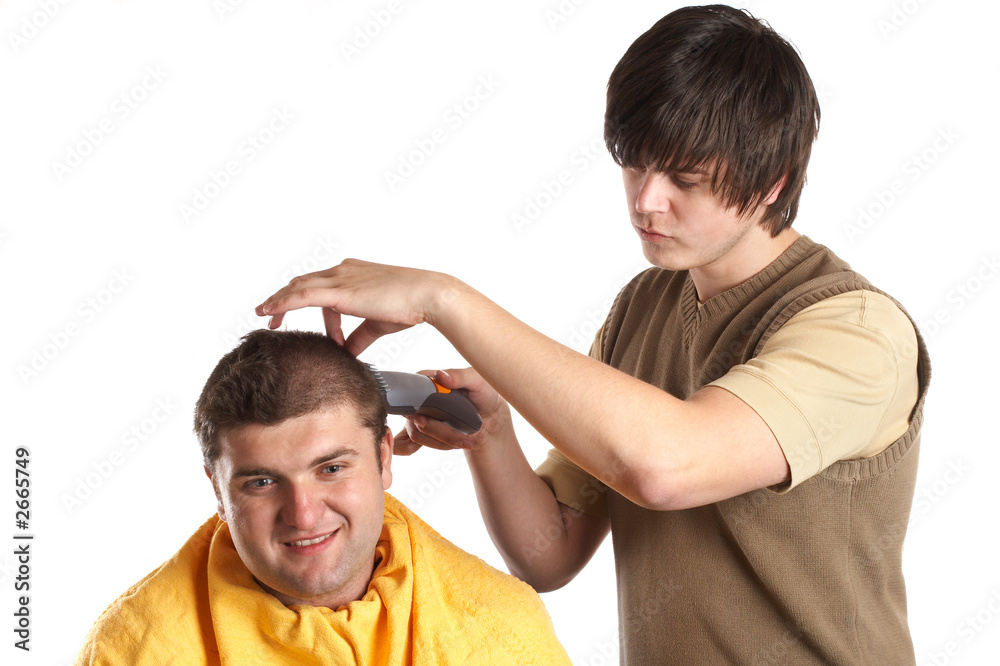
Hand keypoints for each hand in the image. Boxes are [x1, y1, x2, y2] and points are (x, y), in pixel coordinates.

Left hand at [255, 259, 459, 355]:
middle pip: (302, 282)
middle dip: (284, 300)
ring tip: (265, 316)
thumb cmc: (410, 305)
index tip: (290, 316)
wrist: (427, 295)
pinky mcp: (340, 291)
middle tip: (272, 319)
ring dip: (278, 301)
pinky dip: (282, 302)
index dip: (301, 300)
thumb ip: (359, 336)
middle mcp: (343, 271)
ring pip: (297, 286)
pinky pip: (301, 295)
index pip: (319, 286)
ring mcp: (340, 278)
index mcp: (352, 274)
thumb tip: (348, 352)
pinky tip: (269, 311)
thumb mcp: (378, 323)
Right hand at [393, 367, 511, 455]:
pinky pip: (413, 443)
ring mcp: (421, 417)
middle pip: (414, 417)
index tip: (427, 416)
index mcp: (428, 381)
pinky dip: (427, 447)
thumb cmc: (484, 392)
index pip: (410, 390)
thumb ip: (459, 375)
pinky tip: (452, 443)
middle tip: (460, 436)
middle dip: (438, 430)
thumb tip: (440, 375)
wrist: (491, 416)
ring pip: (419, 434)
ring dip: (443, 442)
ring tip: (466, 441)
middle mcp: (420, 399)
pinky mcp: (425, 432)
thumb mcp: (477, 379)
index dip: (416, 403)